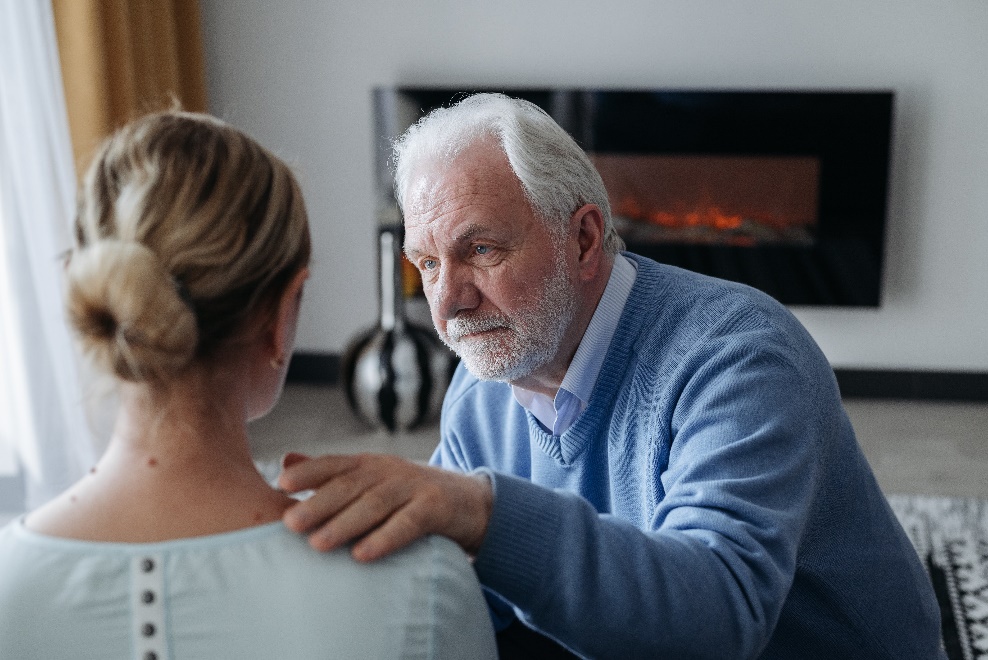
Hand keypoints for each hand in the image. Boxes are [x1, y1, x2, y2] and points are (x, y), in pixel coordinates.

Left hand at [278, 452, 492, 561]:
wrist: (471, 502)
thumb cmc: (410, 495)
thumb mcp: (373, 480)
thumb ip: (331, 473)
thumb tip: (286, 462)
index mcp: (370, 464)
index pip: (335, 464)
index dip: (309, 472)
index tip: (280, 484)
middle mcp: (390, 471)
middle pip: (350, 485)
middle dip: (318, 504)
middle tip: (288, 523)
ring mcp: (414, 487)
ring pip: (375, 504)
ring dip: (344, 524)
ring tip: (317, 544)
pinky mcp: (437, 508)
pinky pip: (408, 524)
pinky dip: (384, 538)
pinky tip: (363, 555)